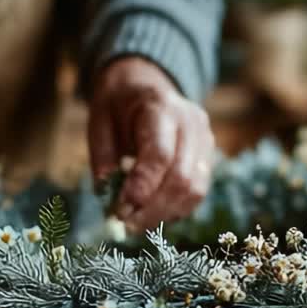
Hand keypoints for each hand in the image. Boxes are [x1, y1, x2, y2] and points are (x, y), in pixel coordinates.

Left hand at [87, 57, 214, 230]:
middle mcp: (191, 123)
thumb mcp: (99, 120)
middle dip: (152, 209)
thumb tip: (108, 197)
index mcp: (161, 108)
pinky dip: (175, 210)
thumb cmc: (119, 102)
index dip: (142, 187)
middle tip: (125, 226)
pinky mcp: (208, 156)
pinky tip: (153, 214)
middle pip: (182, 177)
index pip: (159, 154)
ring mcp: (205, 140)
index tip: (120, 211)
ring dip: (165, 214)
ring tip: (136, 224)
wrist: (147, 81)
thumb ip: (103, 157)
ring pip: (195, 190)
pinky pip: (198, 192)